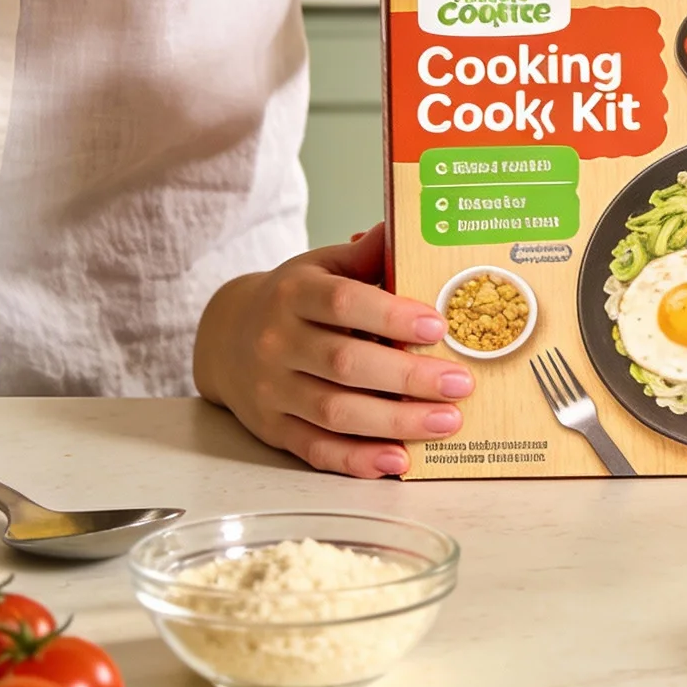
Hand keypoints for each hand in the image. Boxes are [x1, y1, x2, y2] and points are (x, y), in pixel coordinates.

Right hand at [192, 227, 467, 477]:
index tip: (439, 328)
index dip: (392, 316)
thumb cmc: (293, 300)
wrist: (226, 338)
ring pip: (335, 412)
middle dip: (407, 378)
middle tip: (460, 384)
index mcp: (294, 293)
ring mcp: (272, 389)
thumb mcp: (321, 267)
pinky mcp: (273, 428)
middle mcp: (278, 341)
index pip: (343, 303)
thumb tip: (405, 226)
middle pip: (344, 363)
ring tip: (446, 421)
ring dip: (395, 422)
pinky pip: (316, 449)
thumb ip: (365, 255)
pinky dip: (357, 460)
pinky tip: (397, 460)